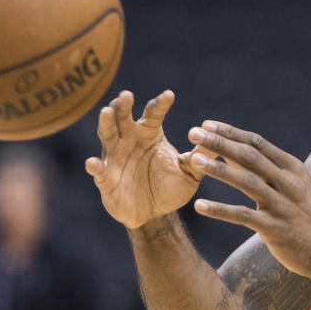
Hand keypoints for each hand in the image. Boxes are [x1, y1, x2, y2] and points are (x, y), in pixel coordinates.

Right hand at [85, 90, 212, 228]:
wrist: (153, 214)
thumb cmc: (169, 188)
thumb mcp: (189, 174)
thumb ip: (200, 158)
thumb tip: (217, 141)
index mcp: (149, 135)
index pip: (153, 114)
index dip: (160, 104)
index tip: (169, 95)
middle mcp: (129, 140)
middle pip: (123, 117)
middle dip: (123, 105)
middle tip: (127, 95)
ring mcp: (115, 157)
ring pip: (107, 135)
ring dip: (106, 123)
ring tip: (107, 111)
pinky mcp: (105, 178)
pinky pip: (98, 170)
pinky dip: (94, 166)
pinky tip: (93, 163)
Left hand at [187, 121, 310, 278]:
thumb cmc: (300, 215)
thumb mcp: (288, 187)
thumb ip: (262, 169)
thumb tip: (228, 150)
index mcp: (293, 168)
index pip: (257, 143)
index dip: (230, 132)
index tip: (206, 124)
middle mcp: (290, 183)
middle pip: (250, 156)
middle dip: (220, 142)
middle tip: (194, 132)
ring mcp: (283, 206)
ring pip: (247, 182)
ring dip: (219, 169)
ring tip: (194, 160)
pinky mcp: (275, 229)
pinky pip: (243, 216)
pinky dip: (220, 210)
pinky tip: (199, 206)